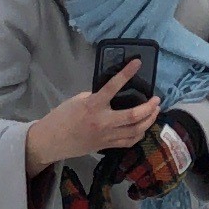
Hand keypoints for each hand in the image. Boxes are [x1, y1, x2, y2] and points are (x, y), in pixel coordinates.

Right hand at [24, 60, 162, 173]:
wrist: (51, 141)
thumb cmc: (62, 117)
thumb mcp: (77, 100)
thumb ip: (96, 97)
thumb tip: (111, 96)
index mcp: (93, 106)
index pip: (112, 86)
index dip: (126, 73)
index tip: (138, 62)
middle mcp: (102, 122)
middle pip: (133, 116)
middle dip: (149, 108)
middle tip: (157, 100)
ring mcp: (106, 136)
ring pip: (135, 131)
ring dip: (149, 121)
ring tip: (155, 112)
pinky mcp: (106, 146)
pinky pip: (128, 142)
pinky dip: (139, 134)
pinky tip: (143, 128)